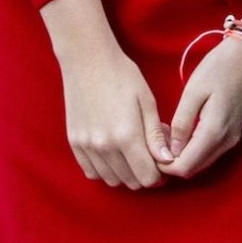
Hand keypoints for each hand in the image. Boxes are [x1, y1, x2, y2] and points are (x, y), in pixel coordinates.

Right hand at [40, 0, 172, 188]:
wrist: (87, 61)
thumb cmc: (123, 77)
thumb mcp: (148, 103)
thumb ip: (156, 136)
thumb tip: (167, 161)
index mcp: (126, 136)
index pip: (147, 177)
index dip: (160, 175)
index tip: (163, 164)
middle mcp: (104, 146)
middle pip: (131, 182)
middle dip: (145, 175)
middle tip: (151, 157)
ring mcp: (86, 146)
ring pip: (111, 180)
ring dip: (126, 174)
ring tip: (133, 155)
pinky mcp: (74, 142)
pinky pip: (91, 171)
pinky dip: (105, 170)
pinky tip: (114, 156)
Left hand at [165, 31, 241, 180]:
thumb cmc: (218, 69)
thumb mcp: (193, 93)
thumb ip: (181, 124)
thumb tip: (170, 151)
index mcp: (214, 132)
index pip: (185, 167)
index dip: (165, 165)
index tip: (151, 148)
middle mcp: (226, 142)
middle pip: (194, 169)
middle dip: (172, 162)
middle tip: (157, 139)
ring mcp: (233, 139)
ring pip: (202, 162)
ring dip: (182, 156)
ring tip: (167, 134)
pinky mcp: (234, 134)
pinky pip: (210, 152)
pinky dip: (193, 149)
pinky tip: (182, 132)